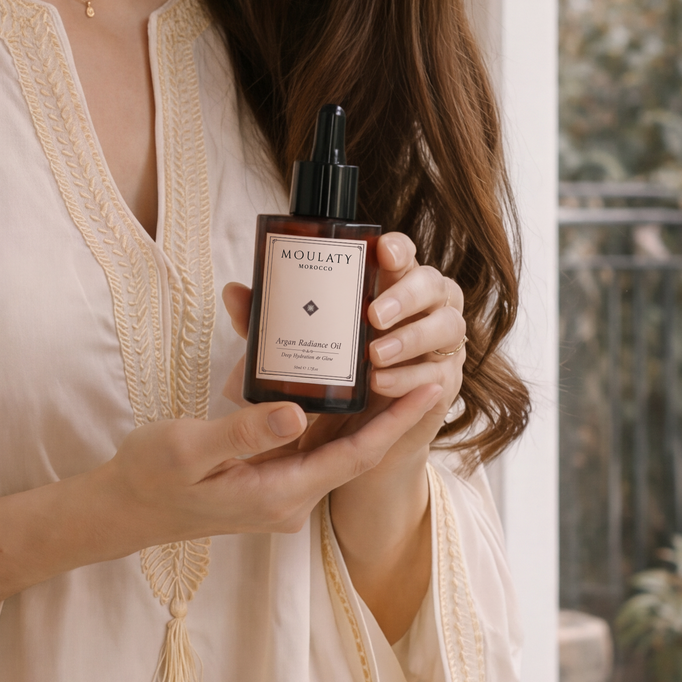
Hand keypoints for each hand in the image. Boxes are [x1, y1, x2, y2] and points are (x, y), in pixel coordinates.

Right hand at [0, 362, 438, 632]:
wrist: (123, 509)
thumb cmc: (151, 477)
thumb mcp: (189, 449)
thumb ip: (244, 433)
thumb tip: (296, 412)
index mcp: (279, 493)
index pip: (356, 456)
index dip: (397, 422)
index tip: (432, 387)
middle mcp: (290, 497)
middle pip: (355, 449)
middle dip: (390, 408)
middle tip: (422, 359)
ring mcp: (280, 490)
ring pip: (333, 443)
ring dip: (361, 407)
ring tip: (392, 362)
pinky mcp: (268, 478)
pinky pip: (309, 443)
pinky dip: (327, 411)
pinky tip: (334, 378)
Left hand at [219, 232, 464, 466]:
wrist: (350, 433)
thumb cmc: (329, 371)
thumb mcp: (296, 341)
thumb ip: (270, 318)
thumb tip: (234, 292)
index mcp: (389, 284)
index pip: (404, 254)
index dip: (399, 248)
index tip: (381, 251)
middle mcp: (423, 307)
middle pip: (434, 283)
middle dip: (406, 295)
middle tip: (372, 314)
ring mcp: (439, 344)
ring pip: (447, 326)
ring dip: (411, 338)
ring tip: (374, 355)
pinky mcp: (443, 381)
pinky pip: (439, 373)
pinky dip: (411, 377)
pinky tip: (382, 384)